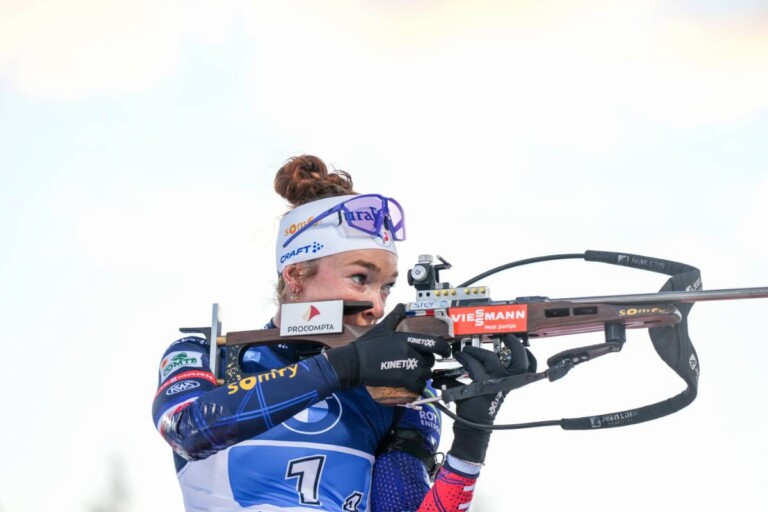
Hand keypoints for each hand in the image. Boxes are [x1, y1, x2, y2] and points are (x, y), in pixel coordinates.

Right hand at [326, 303, 450, 392]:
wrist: (355, 363)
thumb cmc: (368, 345)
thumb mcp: (383, 328)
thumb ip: (395, 316)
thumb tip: (401, 306)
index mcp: (407, 338)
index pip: (435, 344)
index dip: (444, 349)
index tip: (446, 352)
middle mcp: (410, 352)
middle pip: (430, 361)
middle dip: (426, 363)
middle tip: (415, 364)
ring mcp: (407, 367)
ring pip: (426, 374)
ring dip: (422, 376)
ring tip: (411, 374)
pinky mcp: (402, 380)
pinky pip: (419, 386)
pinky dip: (417, 387)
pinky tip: (411, 385)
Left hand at [445, 334, 535, 463]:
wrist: (473, 425)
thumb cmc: (481, 406)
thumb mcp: (493, 389)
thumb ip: (495, 375)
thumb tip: (487, 356)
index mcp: (512, 383)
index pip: (529, 368)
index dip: (529, 355)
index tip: (520, 343)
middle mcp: (507, 383)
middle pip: (519, 361)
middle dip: (514, 345)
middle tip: (505, 337)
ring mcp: (495, 383)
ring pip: (490, 357)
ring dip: (476, 351)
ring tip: (466, 350)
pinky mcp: (481, 384)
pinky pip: (473, 364)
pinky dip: (465, 358)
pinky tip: (461, 357)